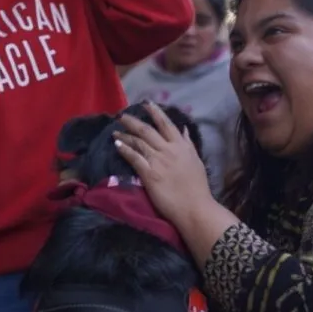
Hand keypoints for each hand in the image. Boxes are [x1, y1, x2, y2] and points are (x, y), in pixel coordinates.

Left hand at [113, 102, 214, 227]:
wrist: (194, 207)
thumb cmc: (197, 187)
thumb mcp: (196, 160)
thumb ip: (188, 144)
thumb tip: (184, 129)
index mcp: (181, 146)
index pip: (166, 124)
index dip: (155, 112)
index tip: (146, 103)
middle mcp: (169, 149)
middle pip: (147, 130)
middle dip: (133, 121)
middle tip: (122, 115)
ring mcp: (158, 161)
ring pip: (138, 142)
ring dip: (125, 135)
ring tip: (115, 131)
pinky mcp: (149, 174)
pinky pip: (134, 157)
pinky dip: (124, 149)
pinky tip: (117, 145)